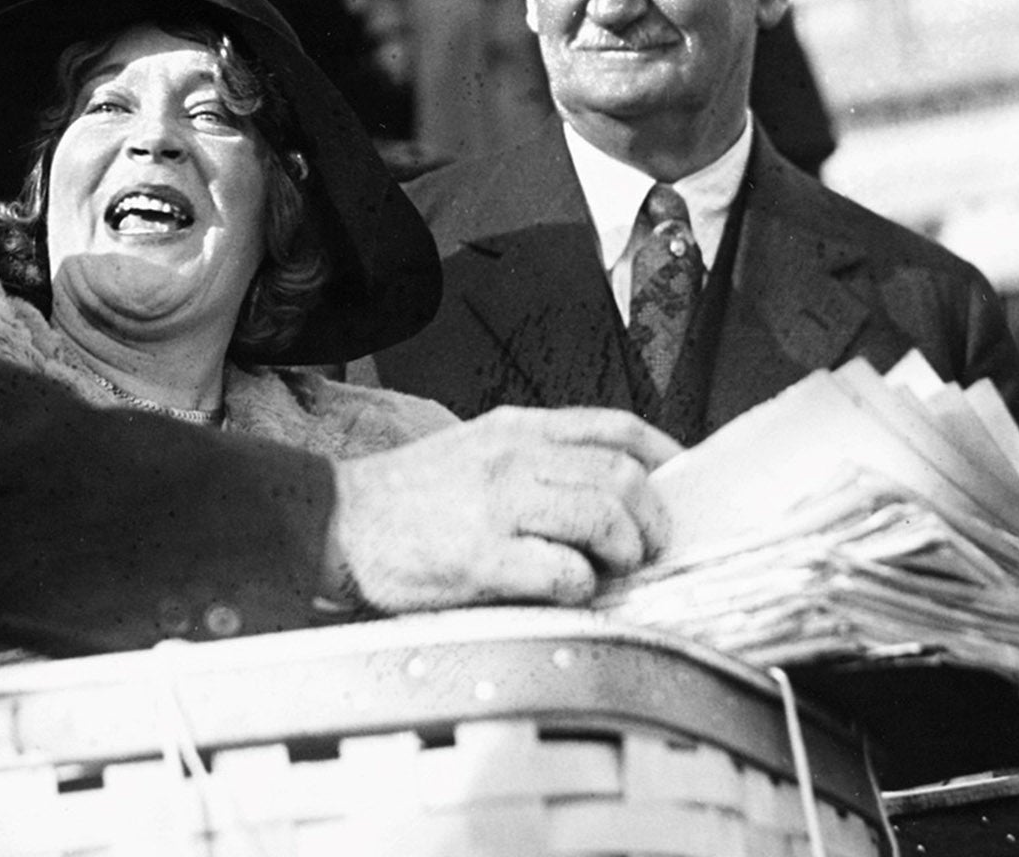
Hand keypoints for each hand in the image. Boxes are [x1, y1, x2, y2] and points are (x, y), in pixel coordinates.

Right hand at [327, 406, 678, 611]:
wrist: (336, 523)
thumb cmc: (405, 499)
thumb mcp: (474, 452)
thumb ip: (535, 463)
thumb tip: (609, 494)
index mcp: (513, 429)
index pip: (613, 426)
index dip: (664, 455)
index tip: (682, 483)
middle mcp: (511, 458)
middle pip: (622, 474)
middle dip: (652, 519)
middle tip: (647, 549)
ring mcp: (497, 505)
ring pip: (604, 516)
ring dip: (624, 553)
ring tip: (610, 571)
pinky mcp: (481, 557)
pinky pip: (564, 572)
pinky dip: (581, 587)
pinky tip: (566, 592)